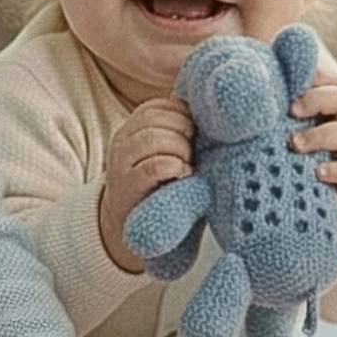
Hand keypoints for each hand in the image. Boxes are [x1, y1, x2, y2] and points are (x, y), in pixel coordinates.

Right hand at [98, 96, 194, 272]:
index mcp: (135, 126)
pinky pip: (152, 168)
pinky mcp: (126, 188)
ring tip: (189, 166)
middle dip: (184, 131)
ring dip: (180, 149)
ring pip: (153, 139)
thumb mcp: (174, 152)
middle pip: (157, 118)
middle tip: (195, 152)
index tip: (198, 134)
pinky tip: (184, 175)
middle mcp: (123, 139)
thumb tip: (216, 112)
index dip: (185, 115)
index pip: (161, 105)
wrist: (138, 231)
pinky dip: (173, 167)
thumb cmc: (167, 187)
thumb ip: (185, 132)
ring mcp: (121, 163)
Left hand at [289, 73, 336, 226]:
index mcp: (332, 102)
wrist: (333, 193)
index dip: (310, 76)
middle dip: (317, 100)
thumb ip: (276, 108)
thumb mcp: (290, 127)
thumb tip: (240, 82)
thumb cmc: (303, 152)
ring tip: (295, 144)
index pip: (327, 79)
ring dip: (321, 136)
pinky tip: (318, 172)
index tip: (286, 80)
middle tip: (291, 109)